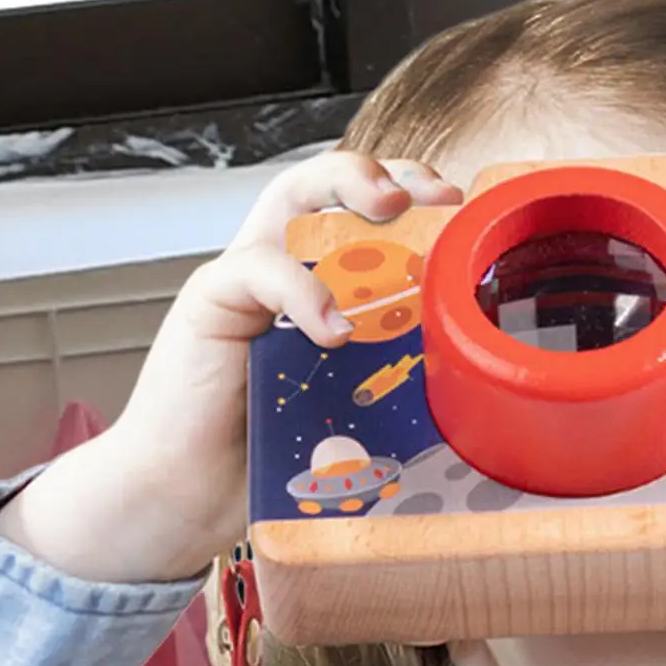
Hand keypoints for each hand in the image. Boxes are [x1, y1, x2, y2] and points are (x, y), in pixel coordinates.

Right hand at [0, 153, 461, 583]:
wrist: (193, 495)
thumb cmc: (272, 456)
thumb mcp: (355, 407)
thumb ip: (394, 376)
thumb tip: (473, 375)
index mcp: (319, 290)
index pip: (363, 219)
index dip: (410, 197)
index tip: (458, 206)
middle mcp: (283, 272)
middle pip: (327, 185)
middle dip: (382, 171)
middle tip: (429, 192)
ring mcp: (244, 282)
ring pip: (290, 196)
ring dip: (345, 185)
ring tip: (391, 207)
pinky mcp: (210, 303)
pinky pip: (259, 269)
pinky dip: (303, 289)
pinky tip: (334, 328)